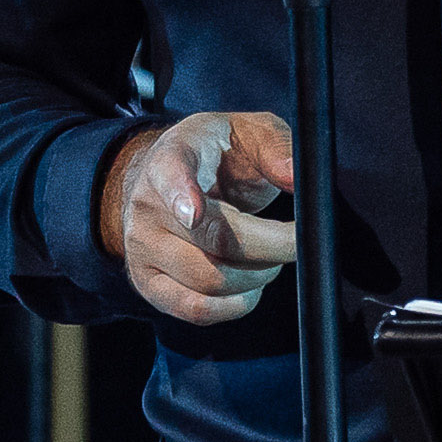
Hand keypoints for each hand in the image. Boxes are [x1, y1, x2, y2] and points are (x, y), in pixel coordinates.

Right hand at [97, 110, 299, 325]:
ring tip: (271, 256)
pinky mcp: (147, 283)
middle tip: (299, 240)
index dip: (181, 194)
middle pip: (215, 241)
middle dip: (273, 246)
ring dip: (258, 276)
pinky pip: (194, 310)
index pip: (169, 174)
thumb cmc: (218, 156)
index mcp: (171, 157)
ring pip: (210, 280)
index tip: (194, 213)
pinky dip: (235, 305)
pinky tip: (250, 286)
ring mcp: (142, 248)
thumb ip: (276, 146)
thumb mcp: (250, 131)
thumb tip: (296, 176)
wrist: (167, 181)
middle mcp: (147, 205)